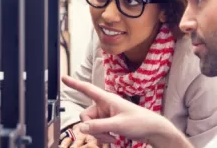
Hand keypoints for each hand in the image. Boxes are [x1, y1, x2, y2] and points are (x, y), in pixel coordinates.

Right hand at [61, 76, 192, 147]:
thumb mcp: (118, 125)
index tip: (63, 78)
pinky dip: (103, 136)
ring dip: (99, 134)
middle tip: (106, 134)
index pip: (87, 89)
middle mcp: (104, 105)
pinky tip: (114, 138)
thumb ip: (99, 126)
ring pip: (91, 125)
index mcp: (106, 99)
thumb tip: (81, 127)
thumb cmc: (139, 122)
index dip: (74, 83)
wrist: (153, 130)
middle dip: (92, 127)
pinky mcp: (109, 122)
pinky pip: (97, 130)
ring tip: (112, 138)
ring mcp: (106, 114)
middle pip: (85, 115)